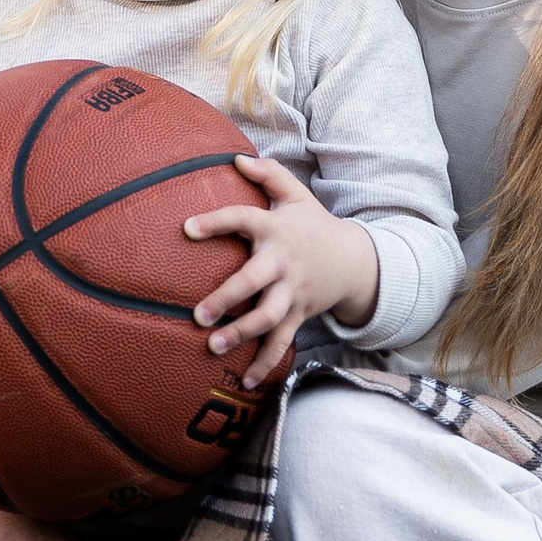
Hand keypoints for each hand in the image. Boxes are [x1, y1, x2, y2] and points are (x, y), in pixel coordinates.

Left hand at [181, 157, 380, 390]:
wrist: (354, 261)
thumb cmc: (313, 225)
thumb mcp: (296, 196)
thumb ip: (268, 175)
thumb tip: (236, 158)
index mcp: (276, 230)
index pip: (243, 220)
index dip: (216, 222)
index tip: (187, 228)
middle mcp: (284, 263)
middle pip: (254, 281)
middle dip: (227, 298)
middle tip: (199, 314)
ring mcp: (292, 293)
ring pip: (268, 317)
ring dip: (242, 334)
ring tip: (213, 347)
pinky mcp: (298, 315)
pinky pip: (281, 342)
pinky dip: (265, 363)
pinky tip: (245, 382)